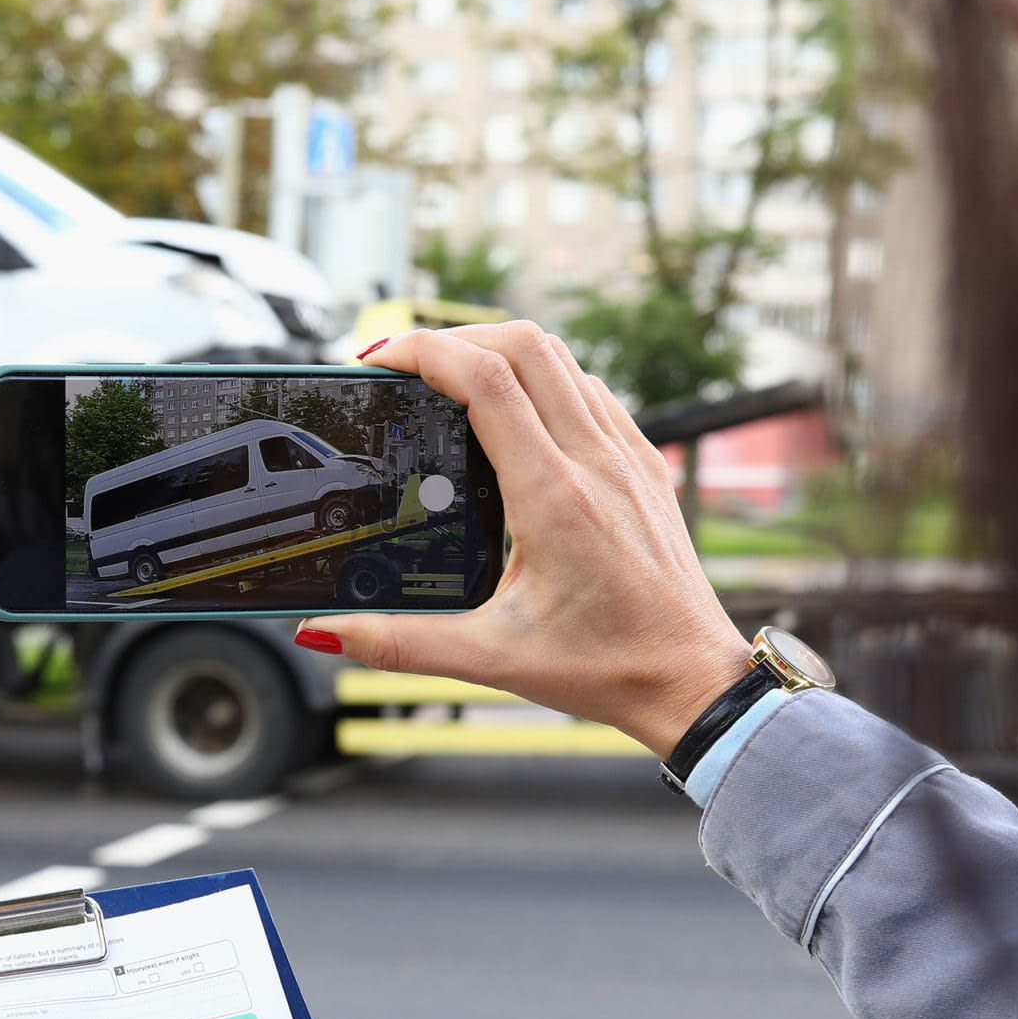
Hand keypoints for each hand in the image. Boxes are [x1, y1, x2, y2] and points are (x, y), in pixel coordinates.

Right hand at [298, 323, 752, 757]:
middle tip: (404, 366)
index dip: (425, 352)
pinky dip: (543, 378)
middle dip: (454, 338)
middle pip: (524, 345)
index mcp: (554, 499)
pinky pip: (590, 389)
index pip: (487, 382)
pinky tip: (515, 414)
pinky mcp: (644, 465)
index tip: (380, 359)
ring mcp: (627, 457)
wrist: (691, 681)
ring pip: (561, 358)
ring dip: (499, 350)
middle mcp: (596, 463)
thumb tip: (326, 631)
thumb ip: (399, 645)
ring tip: (450, 380)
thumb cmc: (607, 669)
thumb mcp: (490, 661)